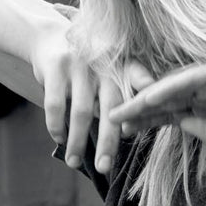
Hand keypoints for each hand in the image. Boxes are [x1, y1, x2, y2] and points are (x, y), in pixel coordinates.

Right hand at [32, 9, 157, 172]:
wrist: (50, 37)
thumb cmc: (87, 70)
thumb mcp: (107, 75)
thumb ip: (119, 97)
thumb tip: (126, 133)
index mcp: (122, 67)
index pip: (138, 77)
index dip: (146, 89)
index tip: (155, 105)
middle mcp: (104, 64)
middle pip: (111, 109)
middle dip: (108, 142)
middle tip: (104, 169)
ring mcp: (80, 64)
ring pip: (81, 112)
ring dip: (77, 142)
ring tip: (73, 163)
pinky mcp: (56, 66)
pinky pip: (56, 105)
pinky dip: (56, 126)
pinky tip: (59, 138)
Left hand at [106, 57, 205, 158]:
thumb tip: (182, 127)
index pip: (173, 119)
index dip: (149, 126)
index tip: (126, 136)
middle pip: (165, 104)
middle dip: (137, 114)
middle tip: (110, 123)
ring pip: (171, 91)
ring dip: (145, 102)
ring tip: (120, 112)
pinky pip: (189, 79)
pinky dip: (169, 89)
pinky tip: (148, 98)